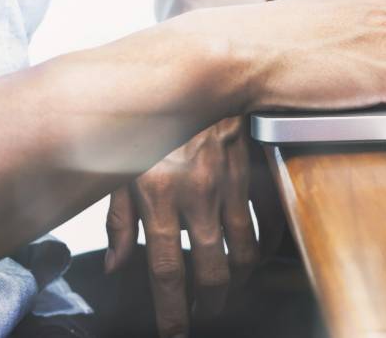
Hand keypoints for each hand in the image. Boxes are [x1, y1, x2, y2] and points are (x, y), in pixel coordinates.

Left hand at [105, 116, 262, 337]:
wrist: (200, 73)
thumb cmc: (155, 119)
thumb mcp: (122, 165)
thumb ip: (119, 219)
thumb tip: (116, 265)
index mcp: (159, 196)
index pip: (166, 270)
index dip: (173, 311)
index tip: (176, 333)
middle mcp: (198, 196)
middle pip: (211, 269)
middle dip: (210, 303)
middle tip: (208, 315)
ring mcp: (230, 185)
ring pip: (245, 251)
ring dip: (239, 279)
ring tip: (230, 291)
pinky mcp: (254, 172)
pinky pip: (270, 220)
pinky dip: (268, 245)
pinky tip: (259, 255)